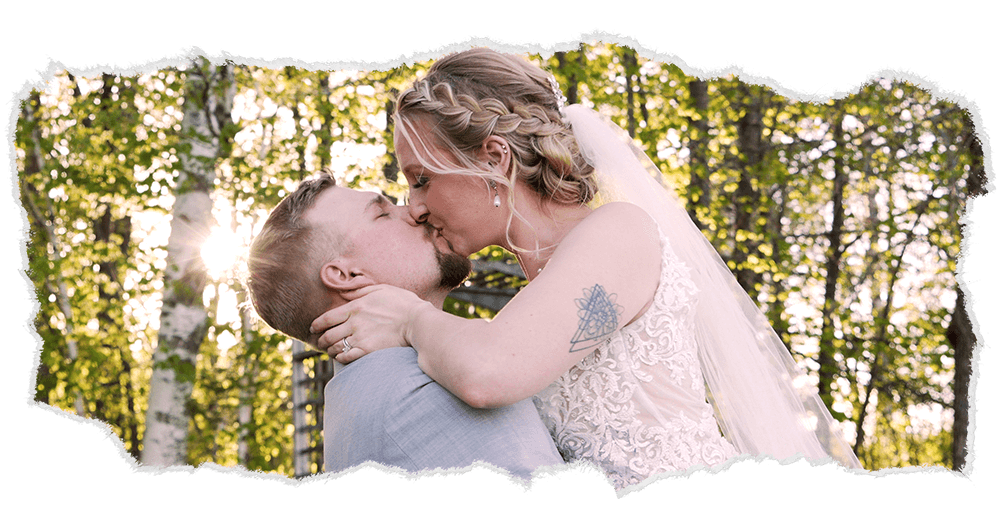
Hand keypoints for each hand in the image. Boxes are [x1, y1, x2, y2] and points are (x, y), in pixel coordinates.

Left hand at [310, 284, 429, 362]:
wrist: (418, 321)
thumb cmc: (403, 303)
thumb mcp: (381, 289)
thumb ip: (361, 290)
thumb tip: (345, 293)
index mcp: (355, 307)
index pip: (327, 317)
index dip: (317, 324)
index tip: (313, 328)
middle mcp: (354, 323)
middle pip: (328, 334)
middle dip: (321, 339)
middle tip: (320, 342)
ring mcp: (360, 338)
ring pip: (336, 347)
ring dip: (330, 350)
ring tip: (330, 351)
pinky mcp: (368, 350)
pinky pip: (347, 357)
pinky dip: (340, 358)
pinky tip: (341, 357)